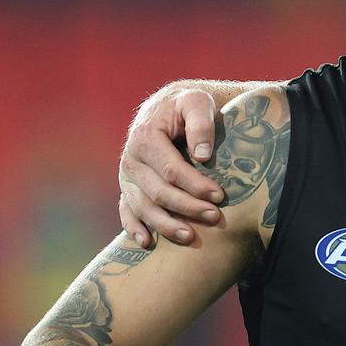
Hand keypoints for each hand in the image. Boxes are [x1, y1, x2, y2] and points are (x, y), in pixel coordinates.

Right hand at [118, 87, 225, 246]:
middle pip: (158, 192)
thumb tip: (202, 156)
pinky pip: (126, 211)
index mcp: (145, 138)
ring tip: (189, 237)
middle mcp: (131, 160)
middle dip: (187, 207)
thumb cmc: (186, 105)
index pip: (171, 170)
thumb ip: (201, 124)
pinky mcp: (127, 187)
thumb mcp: (196, 102)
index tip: (219, 195)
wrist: (167, 106)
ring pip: (142, 206)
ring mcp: (127, 176)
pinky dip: (133, 227)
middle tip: (214, 216)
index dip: (195, 185)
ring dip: (164, 225)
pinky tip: (146, 242)